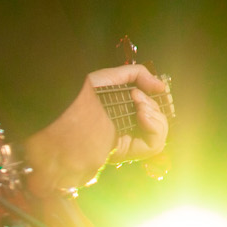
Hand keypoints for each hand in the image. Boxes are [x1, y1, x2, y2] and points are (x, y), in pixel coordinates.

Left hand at [23, 64, 169, 197]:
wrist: (64, 112)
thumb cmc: (81, 94)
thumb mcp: (110, 77)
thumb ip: (137, 75)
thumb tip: (162, 87)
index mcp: (122, 114)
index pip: (151, 113)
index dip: (156, 103)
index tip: (153, 90)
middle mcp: (127, 130)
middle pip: (158, 124)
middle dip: (154, 106)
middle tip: (136, 96)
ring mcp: (127, 142)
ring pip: (159, 136)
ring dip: (155, 116)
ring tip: (139, 106)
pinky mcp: (126, 151)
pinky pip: (153, 145)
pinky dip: (154, 127)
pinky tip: (142, 115)